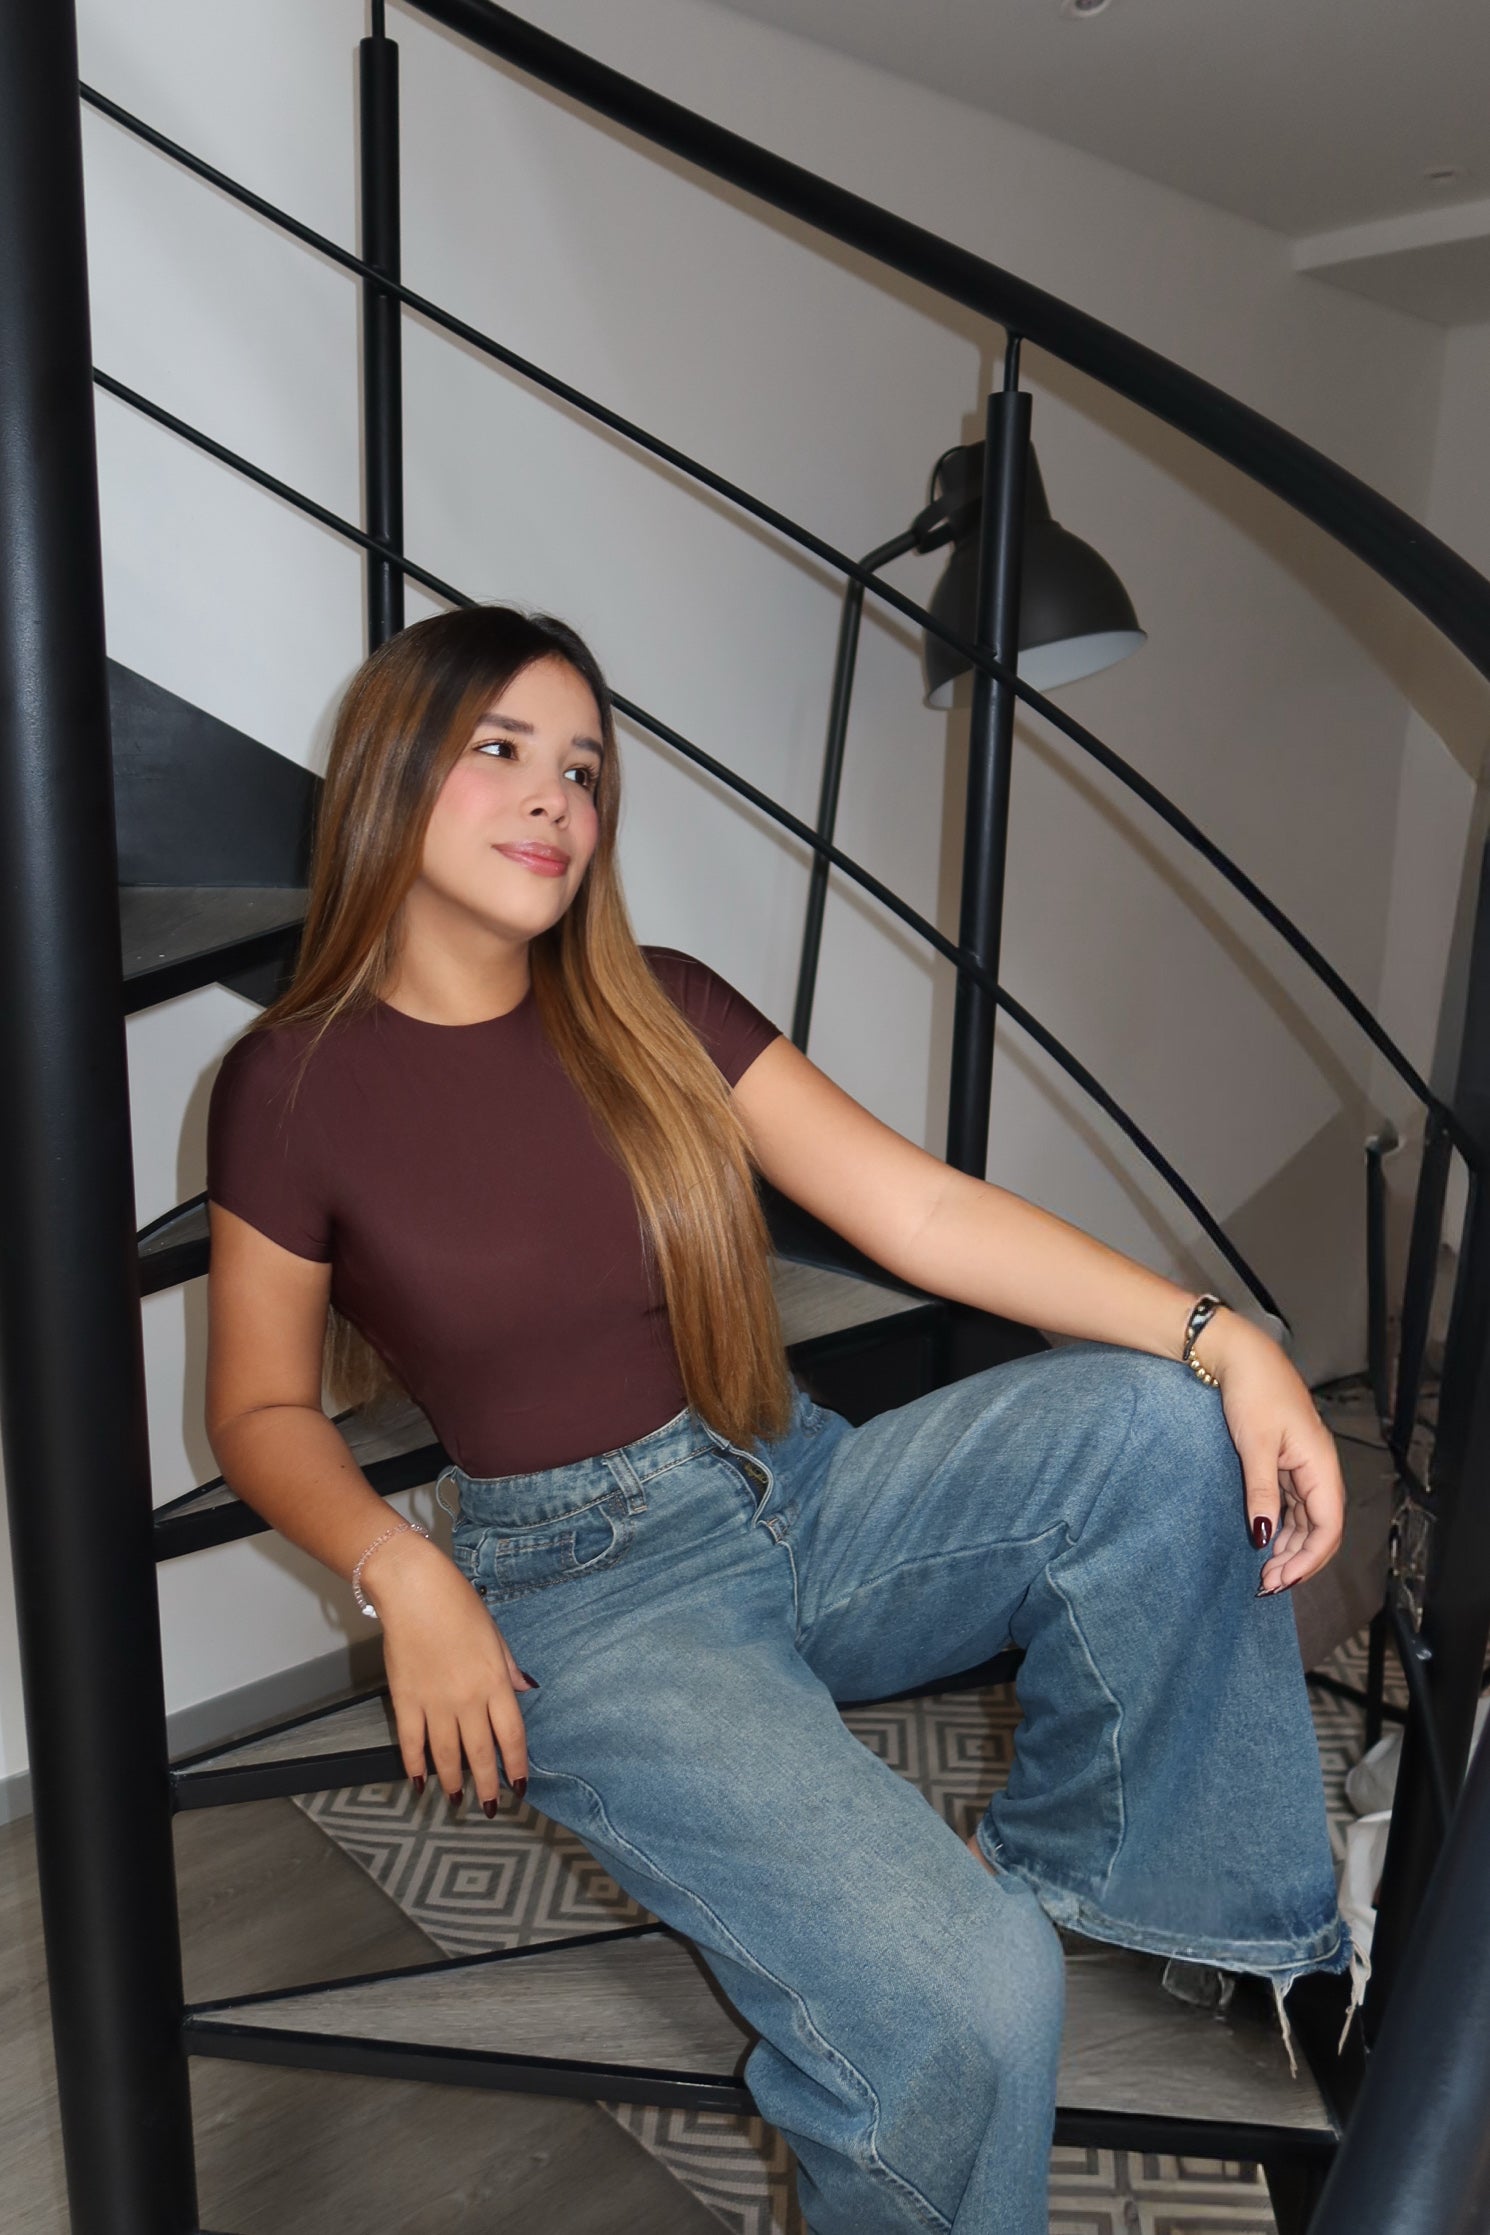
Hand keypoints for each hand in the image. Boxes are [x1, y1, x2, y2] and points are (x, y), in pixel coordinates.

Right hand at [361, 1529, 536, 1808]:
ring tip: (457, 1800)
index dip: (516, 1764)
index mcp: (495, 1681)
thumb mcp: (494, 1634)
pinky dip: (414, 1765)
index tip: (520, 1784)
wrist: (414, 1590)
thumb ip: (509, 1667)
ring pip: (445, 1754)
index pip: (512, 1735)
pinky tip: (419, 1782)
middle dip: (487, 1784)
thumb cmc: (458, 1604)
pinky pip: (411, 1741)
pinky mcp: (405, 1699)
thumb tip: (527, 1689)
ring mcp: (434, 1702)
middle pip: (480, 1752)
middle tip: (492, 1807)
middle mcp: (468, 1698)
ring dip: (452, 1780)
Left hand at [1203, 1312, 1346, 1593]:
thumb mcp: (1254, 1447)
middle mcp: (1319, 1470)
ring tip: (1264, 1571)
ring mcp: (1304, 1467)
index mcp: (1321, 1466)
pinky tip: (1265, 1541)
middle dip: (1298, 1561)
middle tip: (1266, 1584)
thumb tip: (1263, 1536)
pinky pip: (1292, 1505)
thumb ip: (1261, 1493)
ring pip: (1307, 1520)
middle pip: (1320, 1529)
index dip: (1309, 1559)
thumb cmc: (1253, 1394)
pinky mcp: (1287, 1463)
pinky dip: (1282, 1527)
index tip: (1280, 1579)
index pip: (1328, 1527)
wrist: (1241, 1356)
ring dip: (1290, 1548)